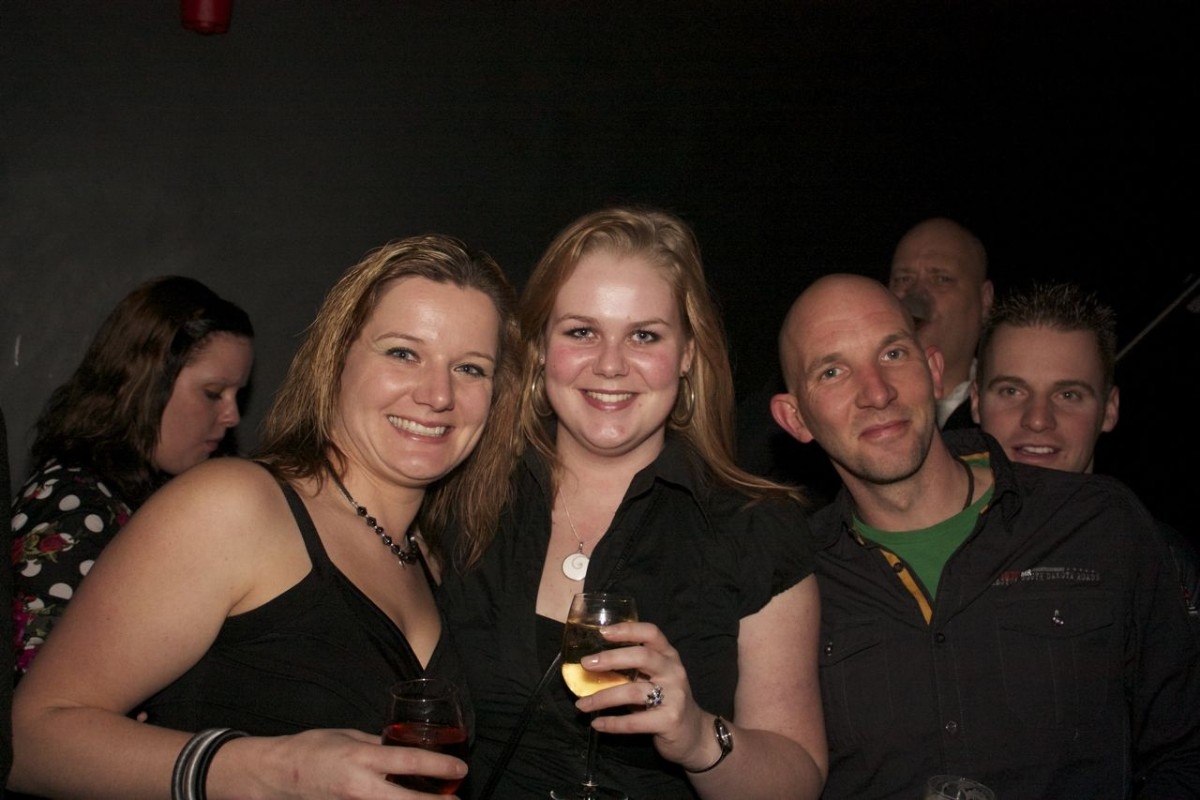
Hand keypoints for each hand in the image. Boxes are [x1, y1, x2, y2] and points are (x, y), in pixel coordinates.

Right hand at [216, 728, 467, 798]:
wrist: (276, 774)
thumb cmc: (312, 749)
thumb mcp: (349, 736)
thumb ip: (378, 745)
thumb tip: (404, 748)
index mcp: (361, 758)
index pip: (409, 762)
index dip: (440, 766)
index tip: (461, 769)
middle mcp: (359, 787)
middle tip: (457, 799)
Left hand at [571, 621, 714, 771]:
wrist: (694, 734)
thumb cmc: (666, 701)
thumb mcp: (655, 678)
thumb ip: (633, 669)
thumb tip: (592, 665)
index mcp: (668, 656)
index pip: (651, 633)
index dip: (627, 630)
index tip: (603, 632)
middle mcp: (673, 671)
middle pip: (642, 656)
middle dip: (611, 659)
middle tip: (586, 664)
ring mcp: (674, 696)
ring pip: (633, 691)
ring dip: (602, 698)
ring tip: (581, 705)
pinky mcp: (670, 720)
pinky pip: (635, 722)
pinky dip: (612, 723)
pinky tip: (597, 724)